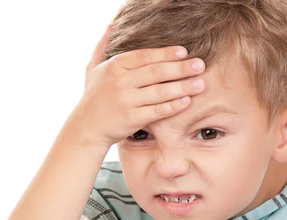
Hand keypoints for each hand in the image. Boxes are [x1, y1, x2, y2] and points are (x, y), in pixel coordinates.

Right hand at [71, 23, 205, 147]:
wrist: (86, 127)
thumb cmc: (92, 98)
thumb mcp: (92, 68)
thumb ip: (102, 46)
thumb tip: (111, 25)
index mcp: (115, 66)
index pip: (145, 56)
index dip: (166, 53)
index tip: (184, 51)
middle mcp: (121, 81)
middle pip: (157, 72)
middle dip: (181, 68)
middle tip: (200, 65)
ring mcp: (127, 100)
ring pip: (160, 91)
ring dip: (183, 87)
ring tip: (201, 83)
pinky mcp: (132, 118)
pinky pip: (157, 111)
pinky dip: (173, 106)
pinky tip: (187, 101)